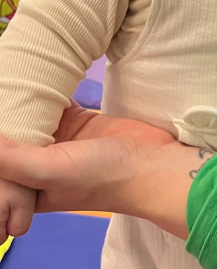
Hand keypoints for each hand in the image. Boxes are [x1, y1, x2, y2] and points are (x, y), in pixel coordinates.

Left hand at [0, 103, 204, 239]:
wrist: (150, 162)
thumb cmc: (101, 176)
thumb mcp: (52, 172)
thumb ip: (15, 160)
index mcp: (28, 187)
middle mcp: (40, 165)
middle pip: (12, 142)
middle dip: (5, 123)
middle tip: (1, 94)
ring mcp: (60, 141)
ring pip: (31, 121)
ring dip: (22, 106)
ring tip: (12, 86)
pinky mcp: (78, 121)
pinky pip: (54, 105)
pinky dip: (46, 94)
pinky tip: (37, 80)